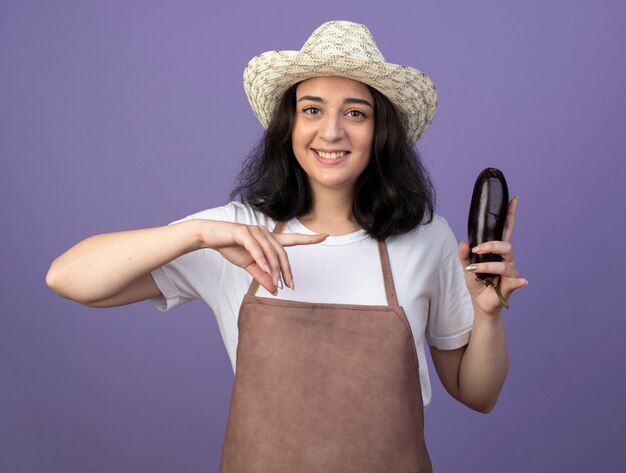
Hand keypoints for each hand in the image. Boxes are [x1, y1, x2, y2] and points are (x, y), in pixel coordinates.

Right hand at [199, 220, 326, 294]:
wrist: (210, 236)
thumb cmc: (232, 247)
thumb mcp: (250, 266)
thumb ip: (263, 276)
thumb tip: (276, 290)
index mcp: (269, 240)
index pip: (293, 240)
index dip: (309, 239)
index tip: (325, 236)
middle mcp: (265, 233)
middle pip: (282, 253)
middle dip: (287, 270)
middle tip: (291, 286)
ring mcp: (255, 231)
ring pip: (270, 252)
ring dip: (274, 269)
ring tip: (277, 283)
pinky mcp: (243, 233)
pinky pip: (256, 248)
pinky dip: (261, 259)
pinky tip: (265, 269)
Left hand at [458, 196, 527, 314]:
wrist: (480, 303)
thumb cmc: (477, 282)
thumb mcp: (465, 266)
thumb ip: (464, 254)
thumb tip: (464, 241)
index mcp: (497, 251)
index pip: (506, 229)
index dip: (510, 215)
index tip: (513, 199)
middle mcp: (507, 258)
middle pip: (507, 245)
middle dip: (492, 245)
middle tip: (477, 248)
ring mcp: (511, 271)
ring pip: (504, 263)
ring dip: (488, 265)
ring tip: (474, 269)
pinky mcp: (512, 285)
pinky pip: (516, 281)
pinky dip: (519, 281)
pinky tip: (522, 281)